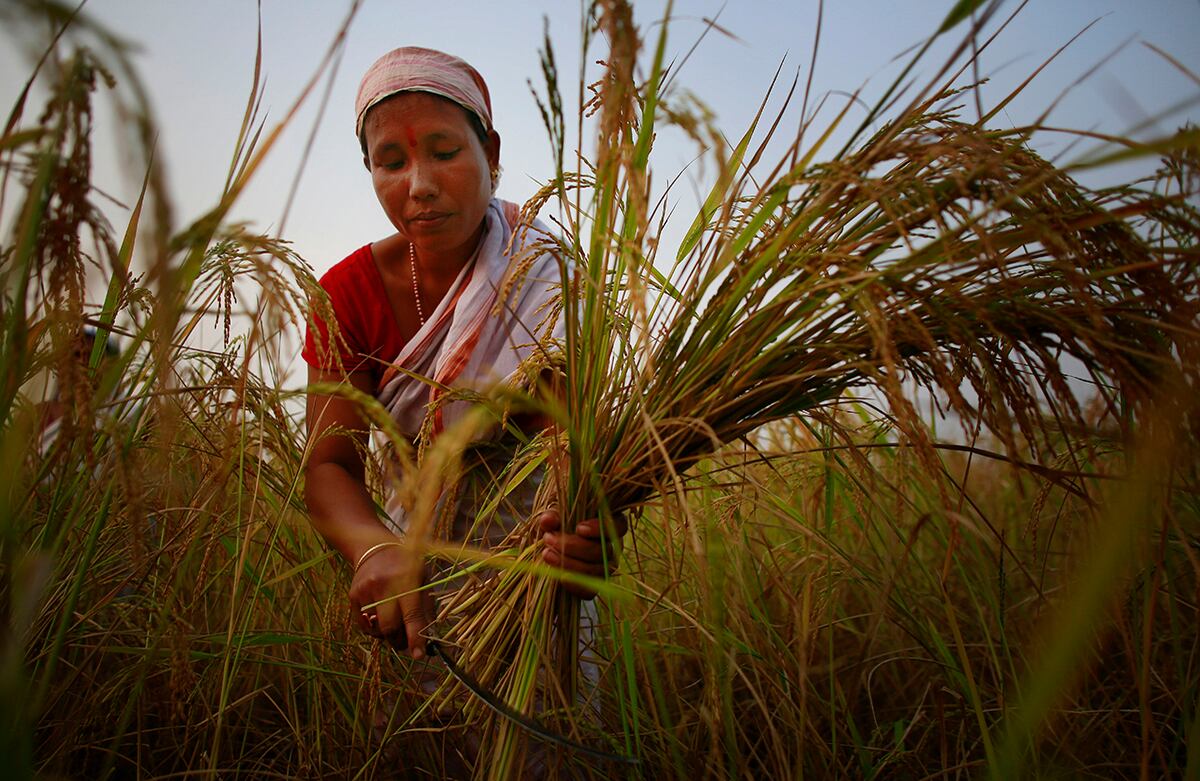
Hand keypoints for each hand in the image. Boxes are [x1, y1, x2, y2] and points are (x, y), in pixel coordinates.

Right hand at [349, 541, 434, 658]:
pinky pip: (363, 625)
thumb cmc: (406, 566)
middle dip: (399, 641)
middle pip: (390, 627)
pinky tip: (379, 616)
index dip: (415, 638)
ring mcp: (366, 591)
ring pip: (376, 629)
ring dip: (387, 634)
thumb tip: (428, 638)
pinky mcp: (353, 596)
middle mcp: (384, 585)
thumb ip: (426, 608)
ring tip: (393, 621)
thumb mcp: (423, 580)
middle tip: (405, 642)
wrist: (376, 548)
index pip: (412, 615)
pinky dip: (374, 627)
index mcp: (407, 579)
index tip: (419, 655)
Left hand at [538, 508, 627, 599]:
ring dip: (569, 564)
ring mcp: (606, 569)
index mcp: (610, 525)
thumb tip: (548, 520)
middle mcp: (612, 548)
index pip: (617, 526)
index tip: (579, 529)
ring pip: (595, 570)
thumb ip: (551, 516)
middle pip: (602, 550)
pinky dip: (573, 585)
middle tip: (549, 539)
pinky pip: (590, 591)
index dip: (600, 528)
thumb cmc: (558, 527)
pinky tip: (558, 575)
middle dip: (572, 546)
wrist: (550, 551)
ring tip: (547, 554)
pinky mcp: (595, 587)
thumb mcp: (554, 518)